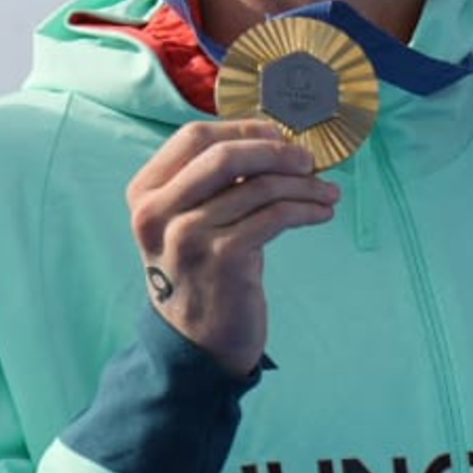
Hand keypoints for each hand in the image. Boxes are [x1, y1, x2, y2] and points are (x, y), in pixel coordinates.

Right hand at [125, 117, 341, 380]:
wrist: (198, 343)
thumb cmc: (202, 272)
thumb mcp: (188, 221)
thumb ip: (212, 183)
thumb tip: (272, 142)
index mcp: (145, 193)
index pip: (193, 137)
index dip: (241, 129)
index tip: (277, 136)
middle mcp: (157, 212)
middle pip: (225, 155)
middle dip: (276, 152)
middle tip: (308, 161)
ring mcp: (187, 236)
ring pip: (259, 187)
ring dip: (304, 185)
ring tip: (327, 192)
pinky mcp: (223, 258)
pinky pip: (276, 216)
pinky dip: (307, 209)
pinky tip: (322, 212)